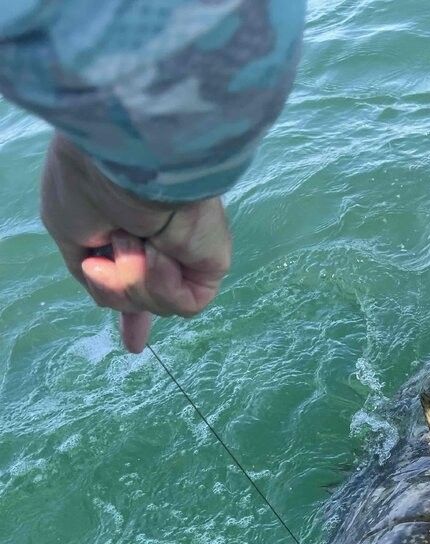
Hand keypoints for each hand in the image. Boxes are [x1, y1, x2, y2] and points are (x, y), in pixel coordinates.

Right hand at [40, 133, 231, 353]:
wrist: (123, 166)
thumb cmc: (88, 186)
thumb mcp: (72, 235)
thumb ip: (95, 276)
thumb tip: (113, 305)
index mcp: (126, 234)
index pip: (134, 282)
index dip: (133, 314)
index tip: (134, 345)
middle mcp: (160, 244)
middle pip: (145, 299)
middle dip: (123, 288)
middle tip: (110, 249)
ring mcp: (187, 254)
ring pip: (155, 306)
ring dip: (132, 279)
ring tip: (130, 237)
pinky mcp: (211, 264)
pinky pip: (185, 305)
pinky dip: (162, 286)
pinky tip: (157, 252)